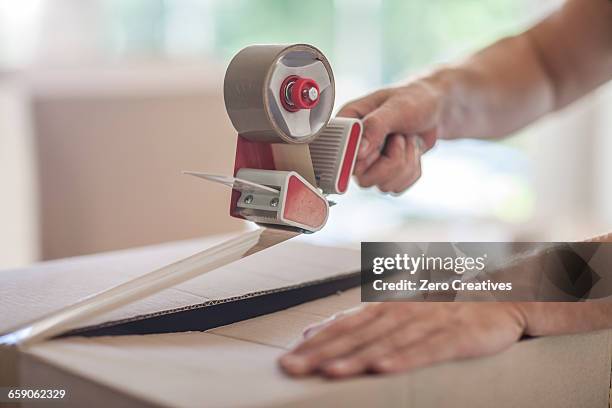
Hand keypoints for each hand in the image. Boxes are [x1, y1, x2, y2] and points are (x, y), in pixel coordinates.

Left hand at [279, 302, 525, 377]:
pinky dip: (404, 359)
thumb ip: (357, 320)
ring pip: (386, 343)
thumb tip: (315, 331)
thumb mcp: (397, 308)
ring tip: (330, 372)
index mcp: (385, 306)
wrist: (499, 295)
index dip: (315, 343)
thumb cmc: (441, 305)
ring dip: (357, 358)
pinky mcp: (455, 335)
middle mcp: (401, 311)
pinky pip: (427, 350)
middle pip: (356, 335)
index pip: (343, 324)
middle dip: (323, 353)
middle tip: (294, 368)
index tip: (288, 359)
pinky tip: (384, 368)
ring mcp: (428, 322)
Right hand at [338, 80, 442, 192]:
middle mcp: (354, 149)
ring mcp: (369, 165)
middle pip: (363, 179)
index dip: (361, 157)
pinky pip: (398, 187)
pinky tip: (411, 151)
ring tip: (407, 140)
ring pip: (384, 185)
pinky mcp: (385, 175)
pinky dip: (412, 170)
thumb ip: (374, 126)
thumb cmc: (413, 100)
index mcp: (347, 125)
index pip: (340, 156)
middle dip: (392, 160)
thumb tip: (358, 152)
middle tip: (399, 137)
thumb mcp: (395, 107)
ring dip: (406, 163)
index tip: (377, 148)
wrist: (435, 110)